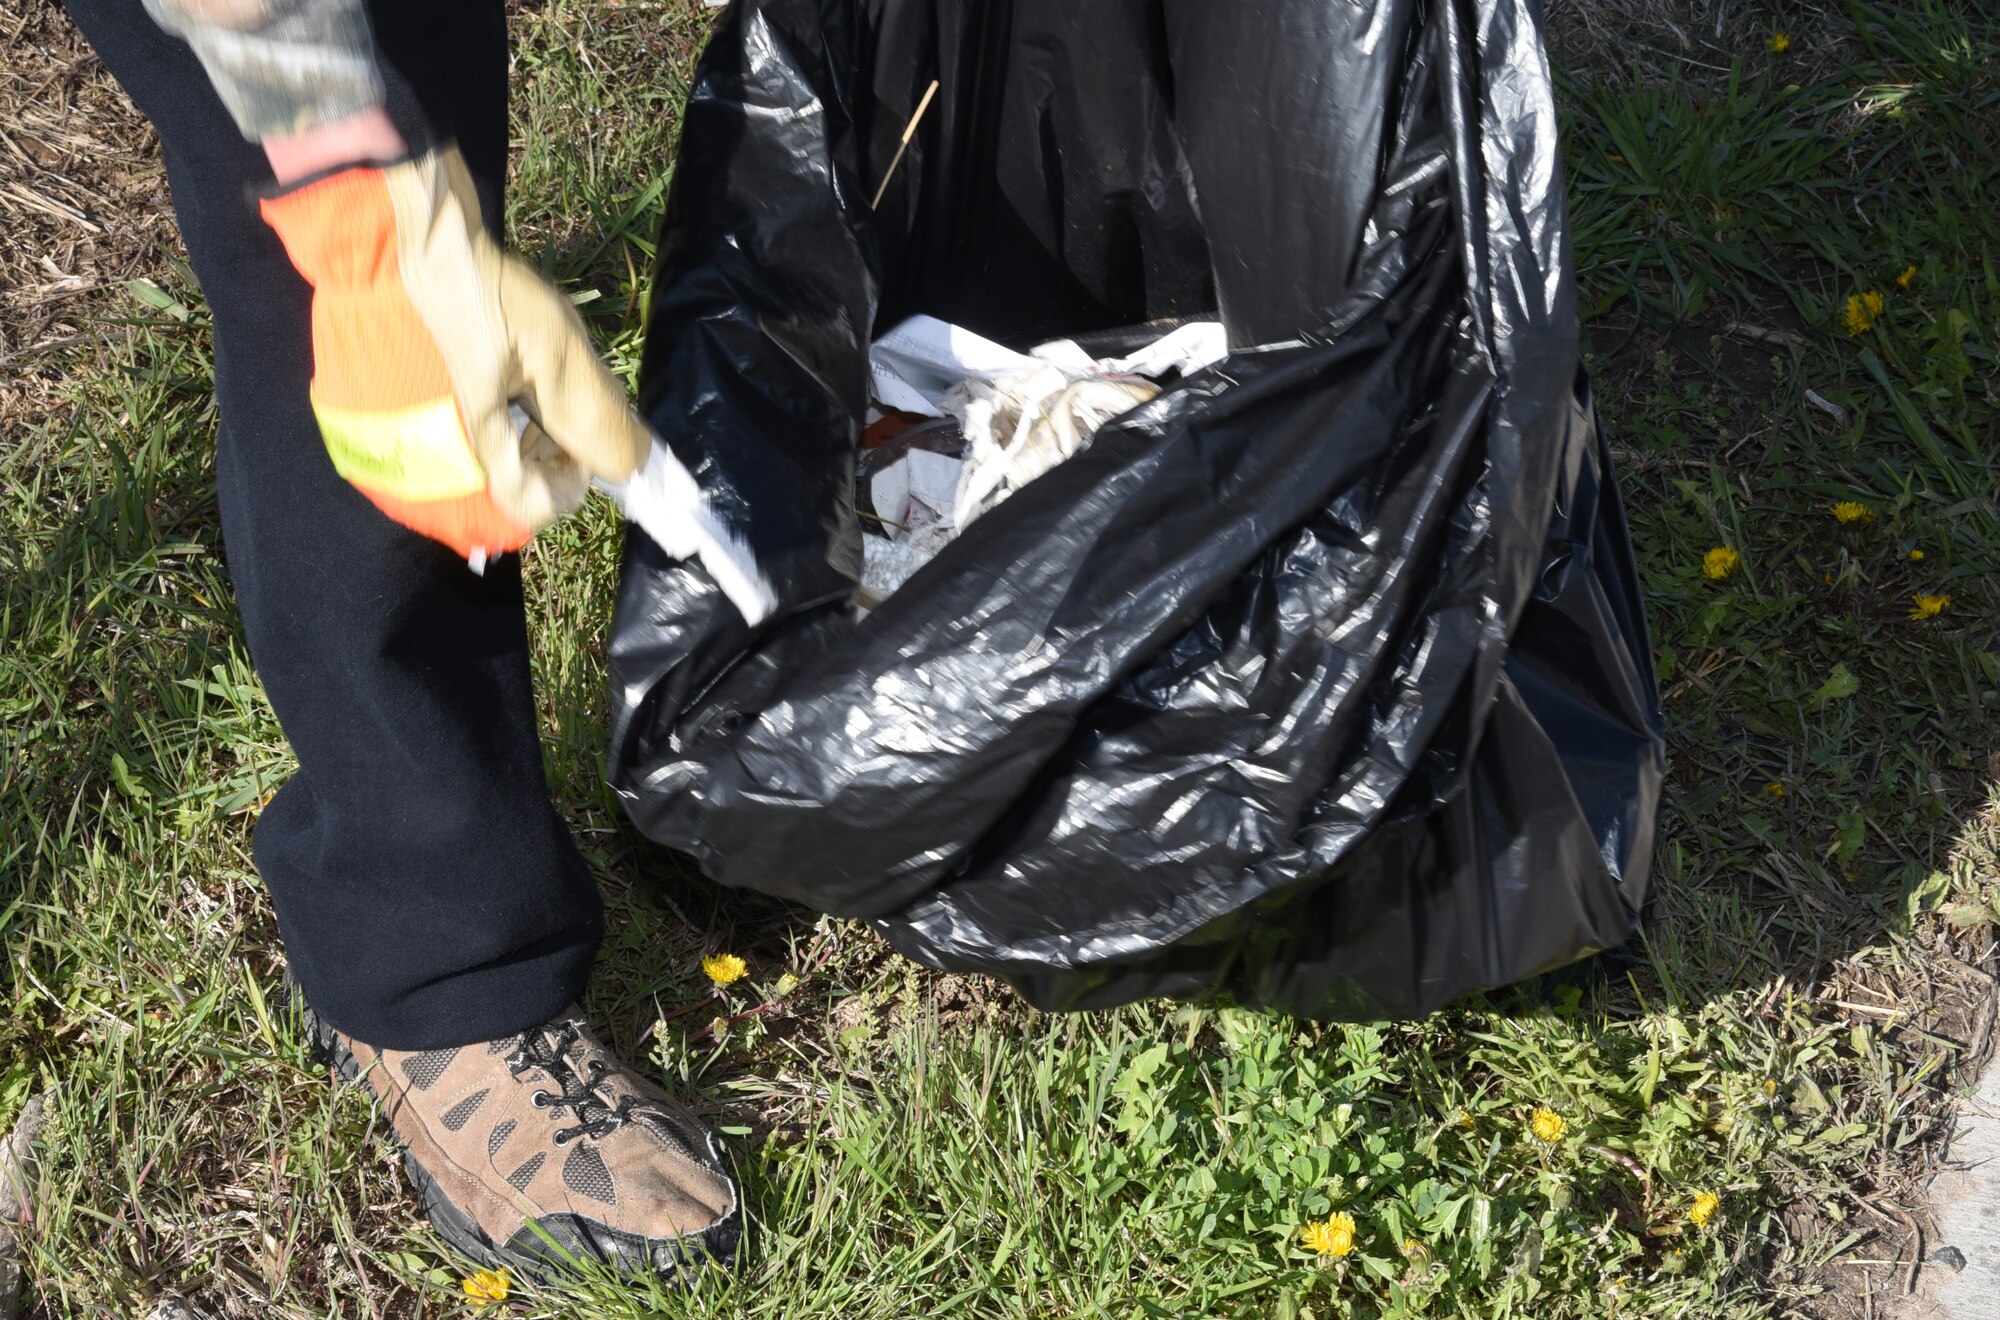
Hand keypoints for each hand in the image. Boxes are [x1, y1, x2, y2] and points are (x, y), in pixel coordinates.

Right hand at [259, 141, 648, 556]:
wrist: (398, 235)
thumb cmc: (479, 292)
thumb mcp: (556, 352)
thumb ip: (596, 421)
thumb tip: (633, 469)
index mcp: (464, 458)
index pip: (533, 509)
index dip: (569, 478)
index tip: (574, 439)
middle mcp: (413, 470)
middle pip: (496, 501)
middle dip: (532, 461)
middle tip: (535, 407)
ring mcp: (379, 450)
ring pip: (461, 482)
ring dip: (497, 449)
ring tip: (504, 392)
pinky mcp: (358, 428)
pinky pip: (422, 455)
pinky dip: (456, 435)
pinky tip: (466, 388)